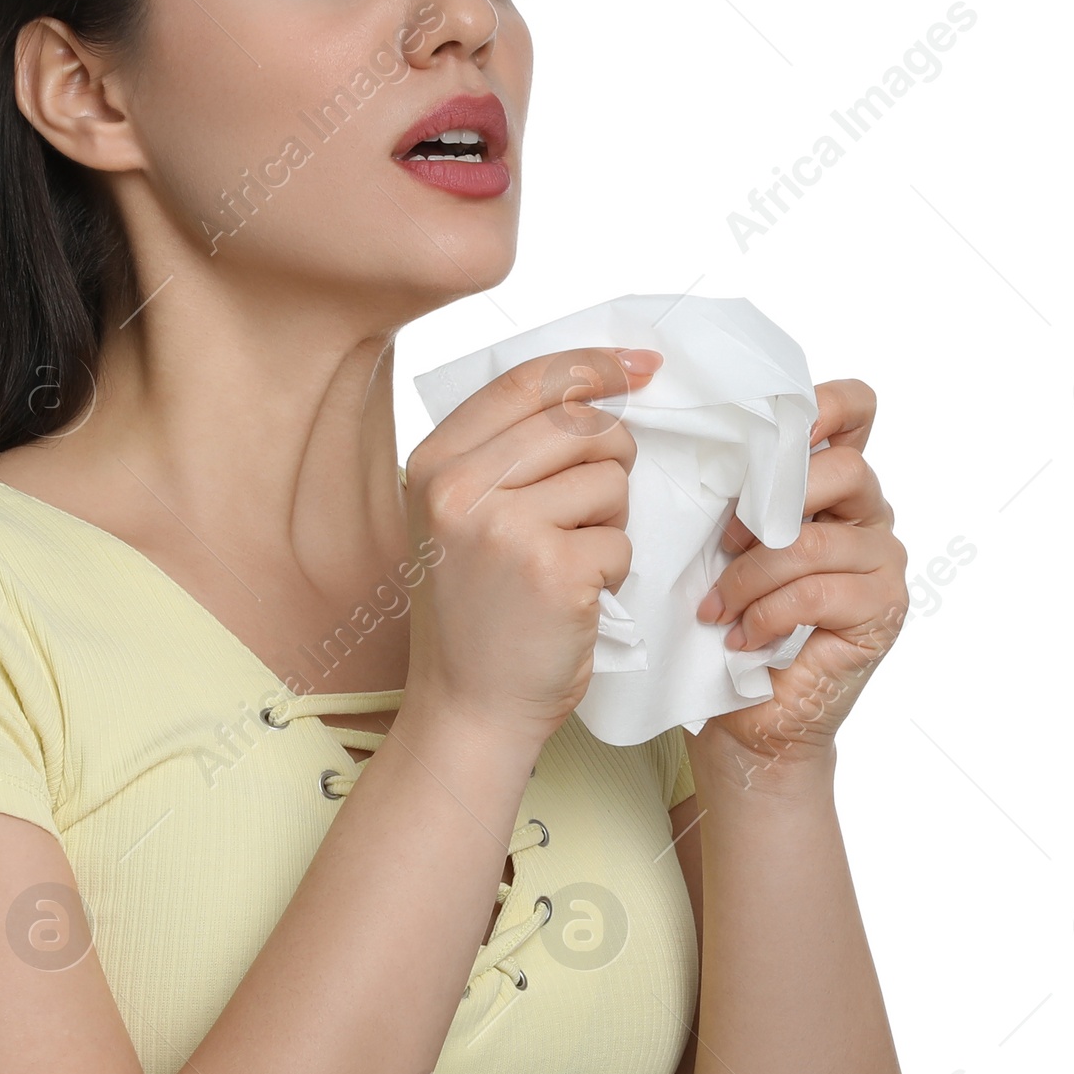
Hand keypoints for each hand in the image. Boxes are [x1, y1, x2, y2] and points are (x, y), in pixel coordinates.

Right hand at [402, 344, 663, 754]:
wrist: (469, 707)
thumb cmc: (477, 612)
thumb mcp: (462, 517)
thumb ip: (509, 452)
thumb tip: (604, 383)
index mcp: (433, 464)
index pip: (526, 383)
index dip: (591, 366)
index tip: (640, 367)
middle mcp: (459, 488)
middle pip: (580, 424)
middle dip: (610, 458)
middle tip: (590, 508)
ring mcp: (505, 528)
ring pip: (609, 480)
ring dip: (609, 523)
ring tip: (567, 562)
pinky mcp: (553, 570)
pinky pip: (621, 541)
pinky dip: (611, 572)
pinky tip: (573, 598)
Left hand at [690, 378, 907, 779]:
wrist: (748, 720)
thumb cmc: (729, 626)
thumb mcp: (719, 547)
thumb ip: (732, 496)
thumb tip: (691, 446)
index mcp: (831, 484)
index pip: (855, 410)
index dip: (824, 405)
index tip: (776, 430)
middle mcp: (869, 513)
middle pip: (842, 469)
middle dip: (768, 504)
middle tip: (723, 547)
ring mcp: (882, 562)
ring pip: (815, 539)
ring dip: (750, 576)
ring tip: (717, 610)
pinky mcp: (882, 609)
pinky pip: (818, 591)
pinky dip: (767, 614)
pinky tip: (742, 638)